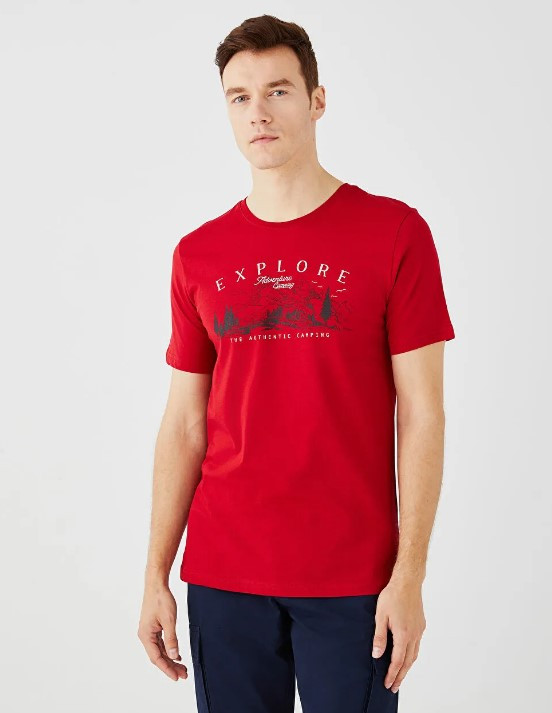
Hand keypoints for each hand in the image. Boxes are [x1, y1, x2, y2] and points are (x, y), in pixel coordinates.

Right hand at [137, 582, 187, 681]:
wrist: (156, 584)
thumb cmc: (161, 599)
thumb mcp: (169, 620)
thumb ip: (171, 640)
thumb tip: (174, 656)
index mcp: (146, 635)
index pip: (156, 658)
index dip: (167, 669)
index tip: (177, 677)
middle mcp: (145, 635)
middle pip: (158, 656)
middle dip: (170, 666)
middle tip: (184, 674)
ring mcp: (149, 632)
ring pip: (160, 651)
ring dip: (170, 659)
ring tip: (183, 668)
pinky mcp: (153, 627)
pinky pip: (161, 643)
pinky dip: (169, 650)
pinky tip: (177, 655)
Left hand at [371, 578, 425, 693]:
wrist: (407, 582)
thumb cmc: (392, 596)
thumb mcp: (380, 616)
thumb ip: (379, 637)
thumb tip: (376, 655)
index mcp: (403, 634)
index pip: (397, 661)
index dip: (392, 674)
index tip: (388, 684)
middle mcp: (413, 635)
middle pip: (408, 662)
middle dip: (400, 676)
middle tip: (394, 687)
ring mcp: (419, 630)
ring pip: (414, 655)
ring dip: (407, 667)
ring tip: (400, 675)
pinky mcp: (421, 625)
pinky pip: (417, 645)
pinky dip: (412, 655)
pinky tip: (407, 656)